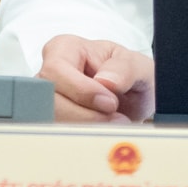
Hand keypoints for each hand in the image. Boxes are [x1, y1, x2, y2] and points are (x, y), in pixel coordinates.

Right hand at [40, 35, 155, 123]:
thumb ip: (125, 68)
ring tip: (114, 123)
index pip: (56, 70)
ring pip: (54, 120)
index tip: (110, 103)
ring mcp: (50, 99)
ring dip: (88, 128)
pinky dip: (84, 137)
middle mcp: (51, 74)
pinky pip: (60, 134)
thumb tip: (105, 81)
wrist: (134, 99)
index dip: (81, 90)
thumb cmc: (130, 75)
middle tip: (116, 118)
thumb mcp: (137, 65)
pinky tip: (103, 131)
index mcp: (65, 49)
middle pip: (52, 100)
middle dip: (87, 115)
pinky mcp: (55, 121)